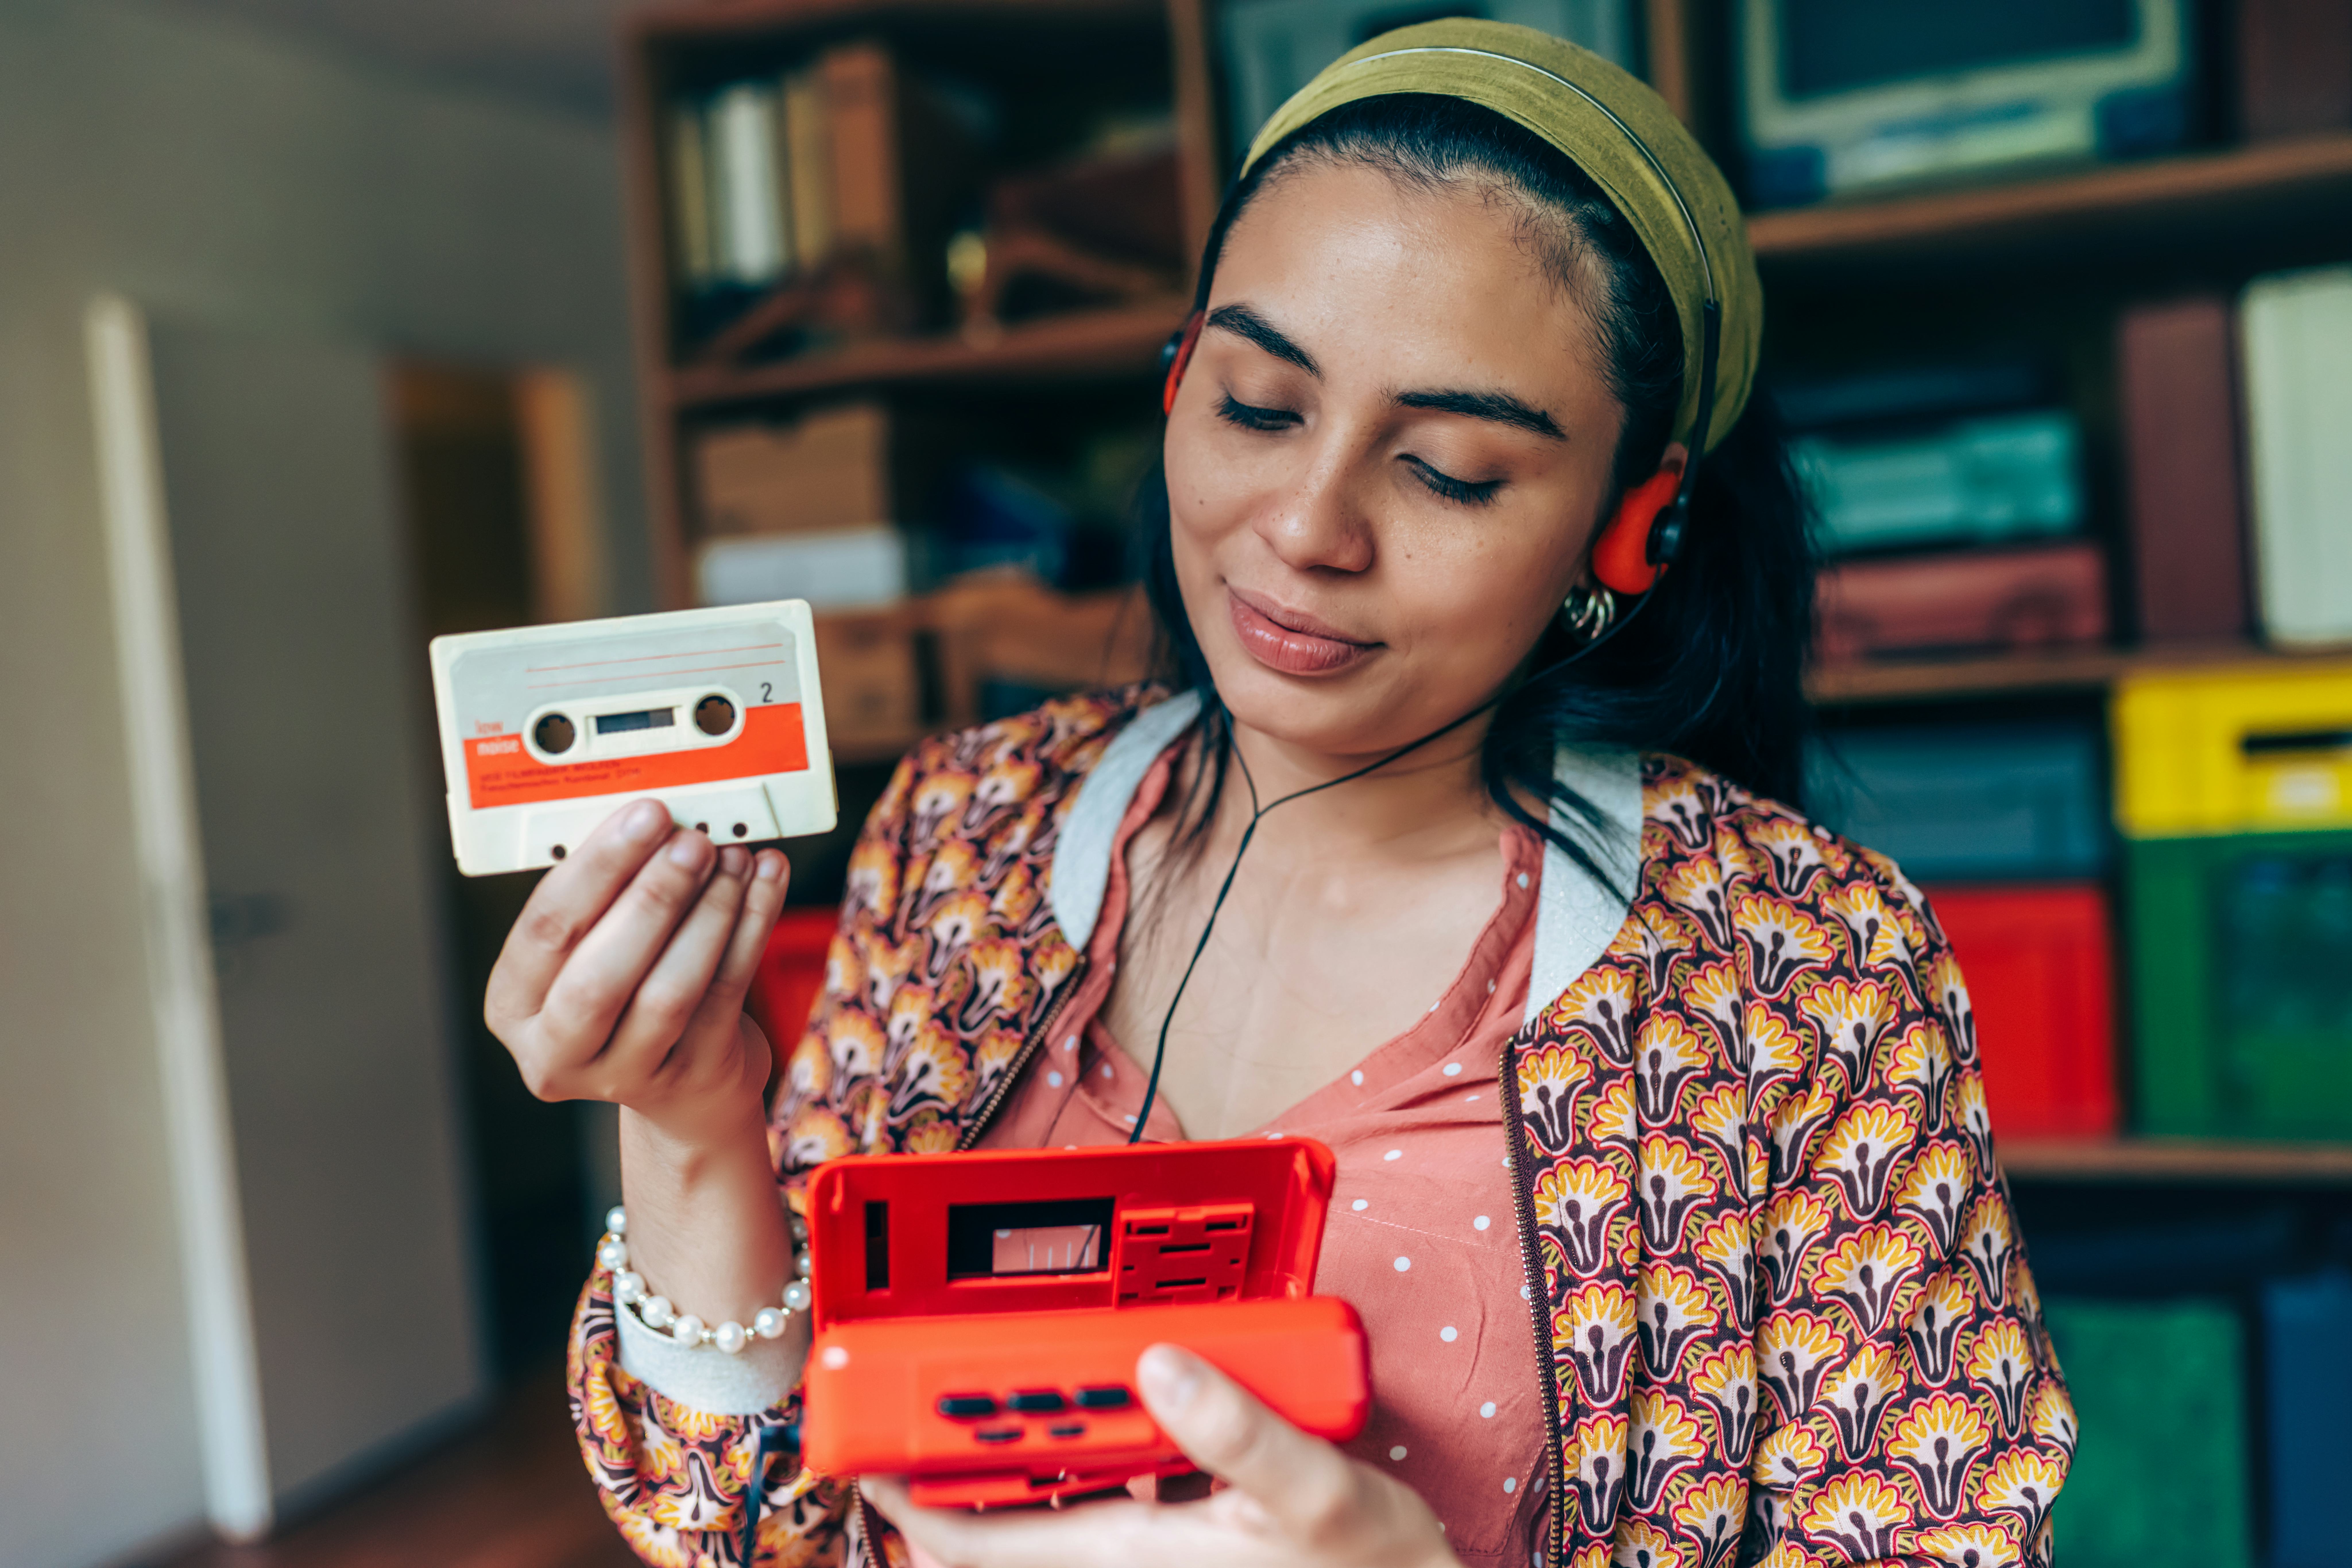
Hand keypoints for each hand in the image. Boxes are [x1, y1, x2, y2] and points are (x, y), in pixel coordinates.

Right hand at [485, 797, 788, 1145]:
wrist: (683, 1081)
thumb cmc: (630, 985)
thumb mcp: (596, 943)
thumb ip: (610, 893)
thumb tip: (661, 819)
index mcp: (514, 1003)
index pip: (544, 930)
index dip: (597, 868)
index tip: (645, 814)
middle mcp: (556, 1051)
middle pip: (599, 976)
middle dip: (653, 897)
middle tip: (693, 841)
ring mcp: (624, 1075)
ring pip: (669, 991)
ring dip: (709, 912)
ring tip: (734, 858)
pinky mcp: (692, 1076)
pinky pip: (726, 994)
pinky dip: (752, 928)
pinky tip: (767, 881)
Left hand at [863, 1345, 1459, 1567]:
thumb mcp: (1317, 1494)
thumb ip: (1236, 1430)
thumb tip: (1159, 1361)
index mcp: (1129, 1559)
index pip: (978, 1542)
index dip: (910, 1500)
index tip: (866, 1448)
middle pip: (1000, 1528)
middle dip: (952, 1469)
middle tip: (921, 1397)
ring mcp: (1147, 1564)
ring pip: (1048, 1519)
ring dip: (1020, 1463)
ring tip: (1006, 1395)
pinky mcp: (1175, 1556)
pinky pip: (1097, 1515)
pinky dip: (1084, 1469)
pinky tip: (1116, 1419)